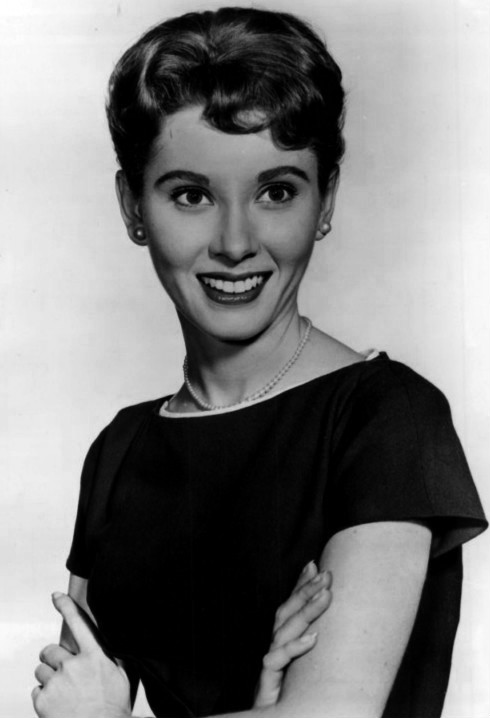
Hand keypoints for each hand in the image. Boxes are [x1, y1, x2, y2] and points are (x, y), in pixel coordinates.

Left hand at [32, 592, 131, 717]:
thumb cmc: (113, 708)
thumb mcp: (122, 676)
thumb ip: (114, 655)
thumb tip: (114, 640)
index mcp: (94, 657)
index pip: (78, 623)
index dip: (66, 606)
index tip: (56, 596)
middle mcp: (73, 666)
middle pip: (50, 650)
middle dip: (54, 660)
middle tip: (64, 673)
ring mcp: (56, 682)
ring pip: (41, 671)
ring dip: (49, 678)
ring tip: (63, 692)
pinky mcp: (43, 700)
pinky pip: (36, 690)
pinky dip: (44, 696)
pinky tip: (58, 704)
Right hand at [254, 561, 331, 708]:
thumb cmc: (295, 701)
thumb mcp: (308, 671)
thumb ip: (315, 649)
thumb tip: (339, 627)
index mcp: (281, 646)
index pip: (289, 608)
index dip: (299, 586)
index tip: (314, 564)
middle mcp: (274, 652)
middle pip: (286, 614)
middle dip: (305, 591)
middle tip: (327, 574)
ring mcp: (270, 667)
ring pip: (283, 631)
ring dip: (306, 611)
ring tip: (326, 595)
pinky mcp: (267, 685)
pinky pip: (277, 661)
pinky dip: (295, 648)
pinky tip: (314, 638)